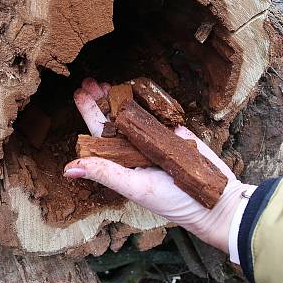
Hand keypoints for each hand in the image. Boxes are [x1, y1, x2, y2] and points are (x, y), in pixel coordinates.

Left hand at [63, 78, 254, 253]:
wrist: (215, 200)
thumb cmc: (174, 201)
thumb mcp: (135, 187)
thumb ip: (104, 174)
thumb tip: (67, 169)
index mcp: (122, 161)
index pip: (100, 133)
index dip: (90, 112)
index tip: (79, 93)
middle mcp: (135, 149)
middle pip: (114, 118)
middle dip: (102, 99)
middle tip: (90, 80)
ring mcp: (155, 139)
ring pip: (135, 113)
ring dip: (122, 97)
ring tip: (108, 81)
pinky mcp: (175, 132)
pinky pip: (158, 113)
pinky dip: (149, 100)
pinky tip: (138, 88)